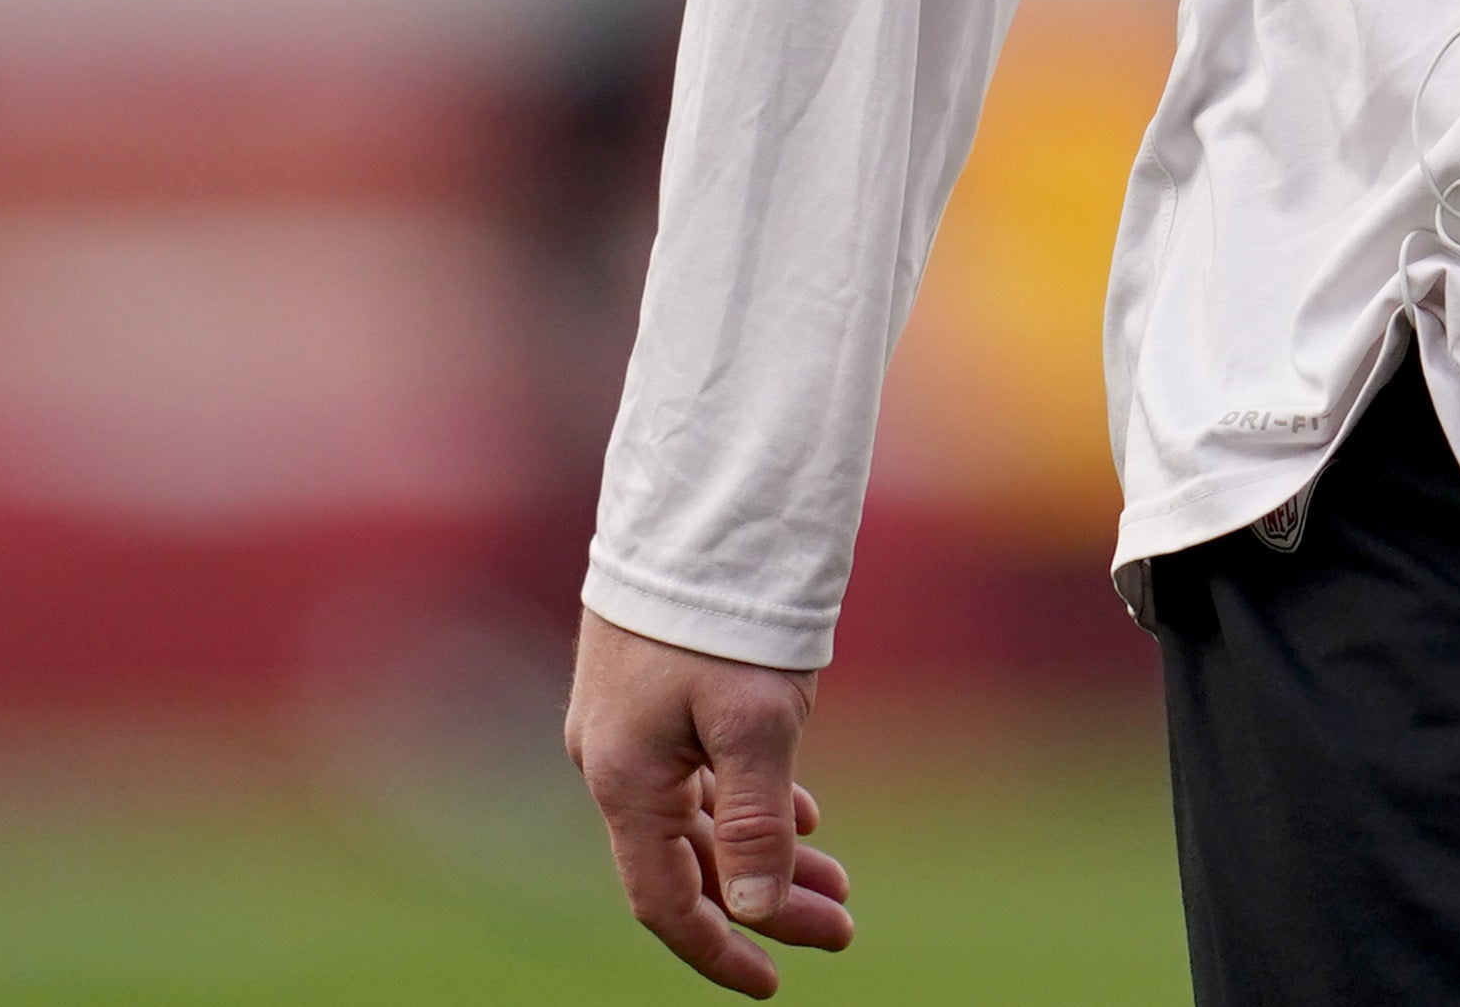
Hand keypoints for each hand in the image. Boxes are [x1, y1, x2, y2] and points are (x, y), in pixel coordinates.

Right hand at [567, 608, 857, 993]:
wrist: (700, 501)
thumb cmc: (726, 610)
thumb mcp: (756, 722)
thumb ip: (755, 822)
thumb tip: (755, 911)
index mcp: (626, 779)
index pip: (666, 899)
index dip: (719, 948)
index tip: (776, 983)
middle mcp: (615, 760)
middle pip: (691, 862)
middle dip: (766, 900)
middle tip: (844, 924)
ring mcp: (632, 726)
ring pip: (702, 818)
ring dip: (766, 852)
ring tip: (838, 882)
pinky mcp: (654, 691)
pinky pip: (701, 773)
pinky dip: (751, 802)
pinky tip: (802, 814)